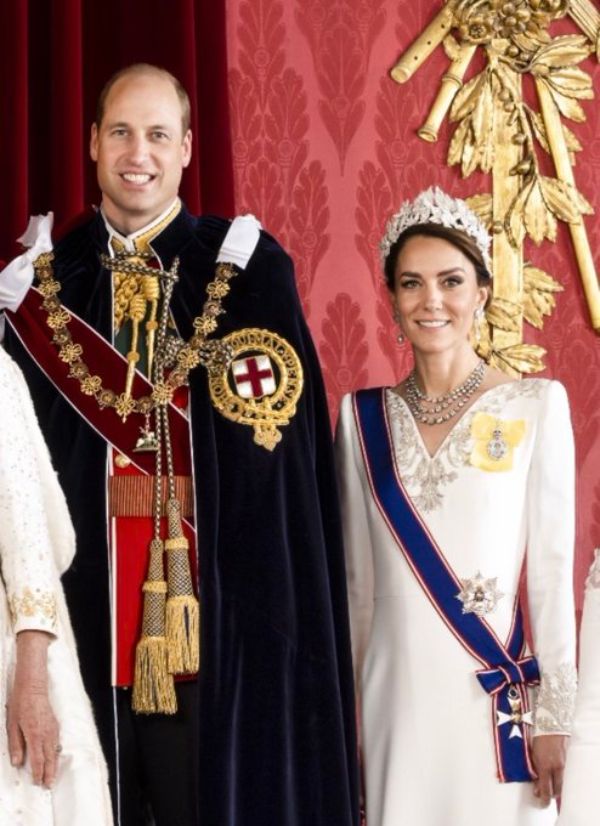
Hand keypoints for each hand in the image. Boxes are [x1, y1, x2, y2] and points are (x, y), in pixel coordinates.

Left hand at [6, 630, 59, 787]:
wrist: (33, 686)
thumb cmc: (21, 704)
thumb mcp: (12, 726)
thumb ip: (16, 745)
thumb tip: (18, 762)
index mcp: (35, 735)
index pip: (38, 760)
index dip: (38, 773)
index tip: (38, 782)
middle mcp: (46, 733)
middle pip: (50, 758)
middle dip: (50, 772)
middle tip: (49, 785)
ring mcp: (53, 728)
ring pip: (55, 750)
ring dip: (54, 763)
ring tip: (53, 775)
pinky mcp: (54, 723)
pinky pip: (56, 741)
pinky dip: (56, 751)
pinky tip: (54, 755)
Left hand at [531, 734, 567, 805]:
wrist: (551, 723)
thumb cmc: (537, 736)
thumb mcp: (532, 754)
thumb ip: (535, 771)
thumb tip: (536, 787)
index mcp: (544, 765)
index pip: (546, 789)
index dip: (544, 798)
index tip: (541, 802)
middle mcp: (555, 766)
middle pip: (557, 790)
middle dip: (551, 795)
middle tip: (543, 793)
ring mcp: (562, 764)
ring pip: (561, 783)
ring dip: (555, 787)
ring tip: (546, 783)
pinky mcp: (566, 760)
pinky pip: (562, 774)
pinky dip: (557, 777)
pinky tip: (551, 773)